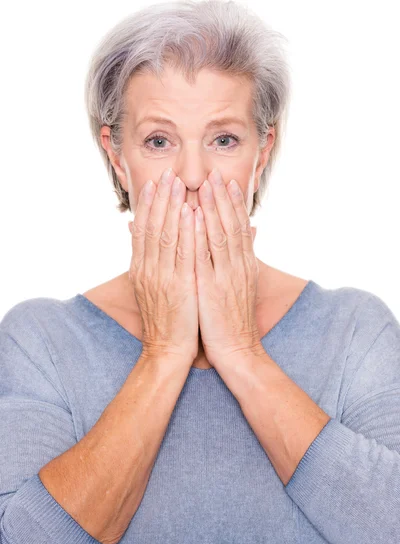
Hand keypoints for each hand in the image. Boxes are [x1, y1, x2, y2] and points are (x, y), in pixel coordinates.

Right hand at [128, 168, 198, 362]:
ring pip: (165, 235)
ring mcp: (162, 278)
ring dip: (171, 207)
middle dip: (159, 198)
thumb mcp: (150, 288)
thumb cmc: (164, 318)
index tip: (153, 183)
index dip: (147, 205)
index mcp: (141, 268)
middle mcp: (148, 269)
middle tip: (166, 174)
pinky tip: (191, 213)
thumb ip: (149, 262)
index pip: (142, 230)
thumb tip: (143, 242)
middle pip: (151, 226)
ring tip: (177, 184)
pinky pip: (183, 254)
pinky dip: (186, 232)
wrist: (166, 349)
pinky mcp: (179, 287)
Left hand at [194, 168, 261, 367]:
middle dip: (223, 197)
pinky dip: (199, 234)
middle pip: (232, 225)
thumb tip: (247, 239)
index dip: (234, 203)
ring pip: (220, 235)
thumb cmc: (235, 319)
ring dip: (213, 208)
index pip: (240, 227)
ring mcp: (226, 276)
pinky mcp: (211, 288)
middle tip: (215, 173)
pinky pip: (205, 256)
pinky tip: (193, 216)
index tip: (227, 181)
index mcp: (245, 265)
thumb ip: (241, 261)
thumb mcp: (243, 287)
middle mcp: (238, 266)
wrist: (238, 350)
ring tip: (206, 185)